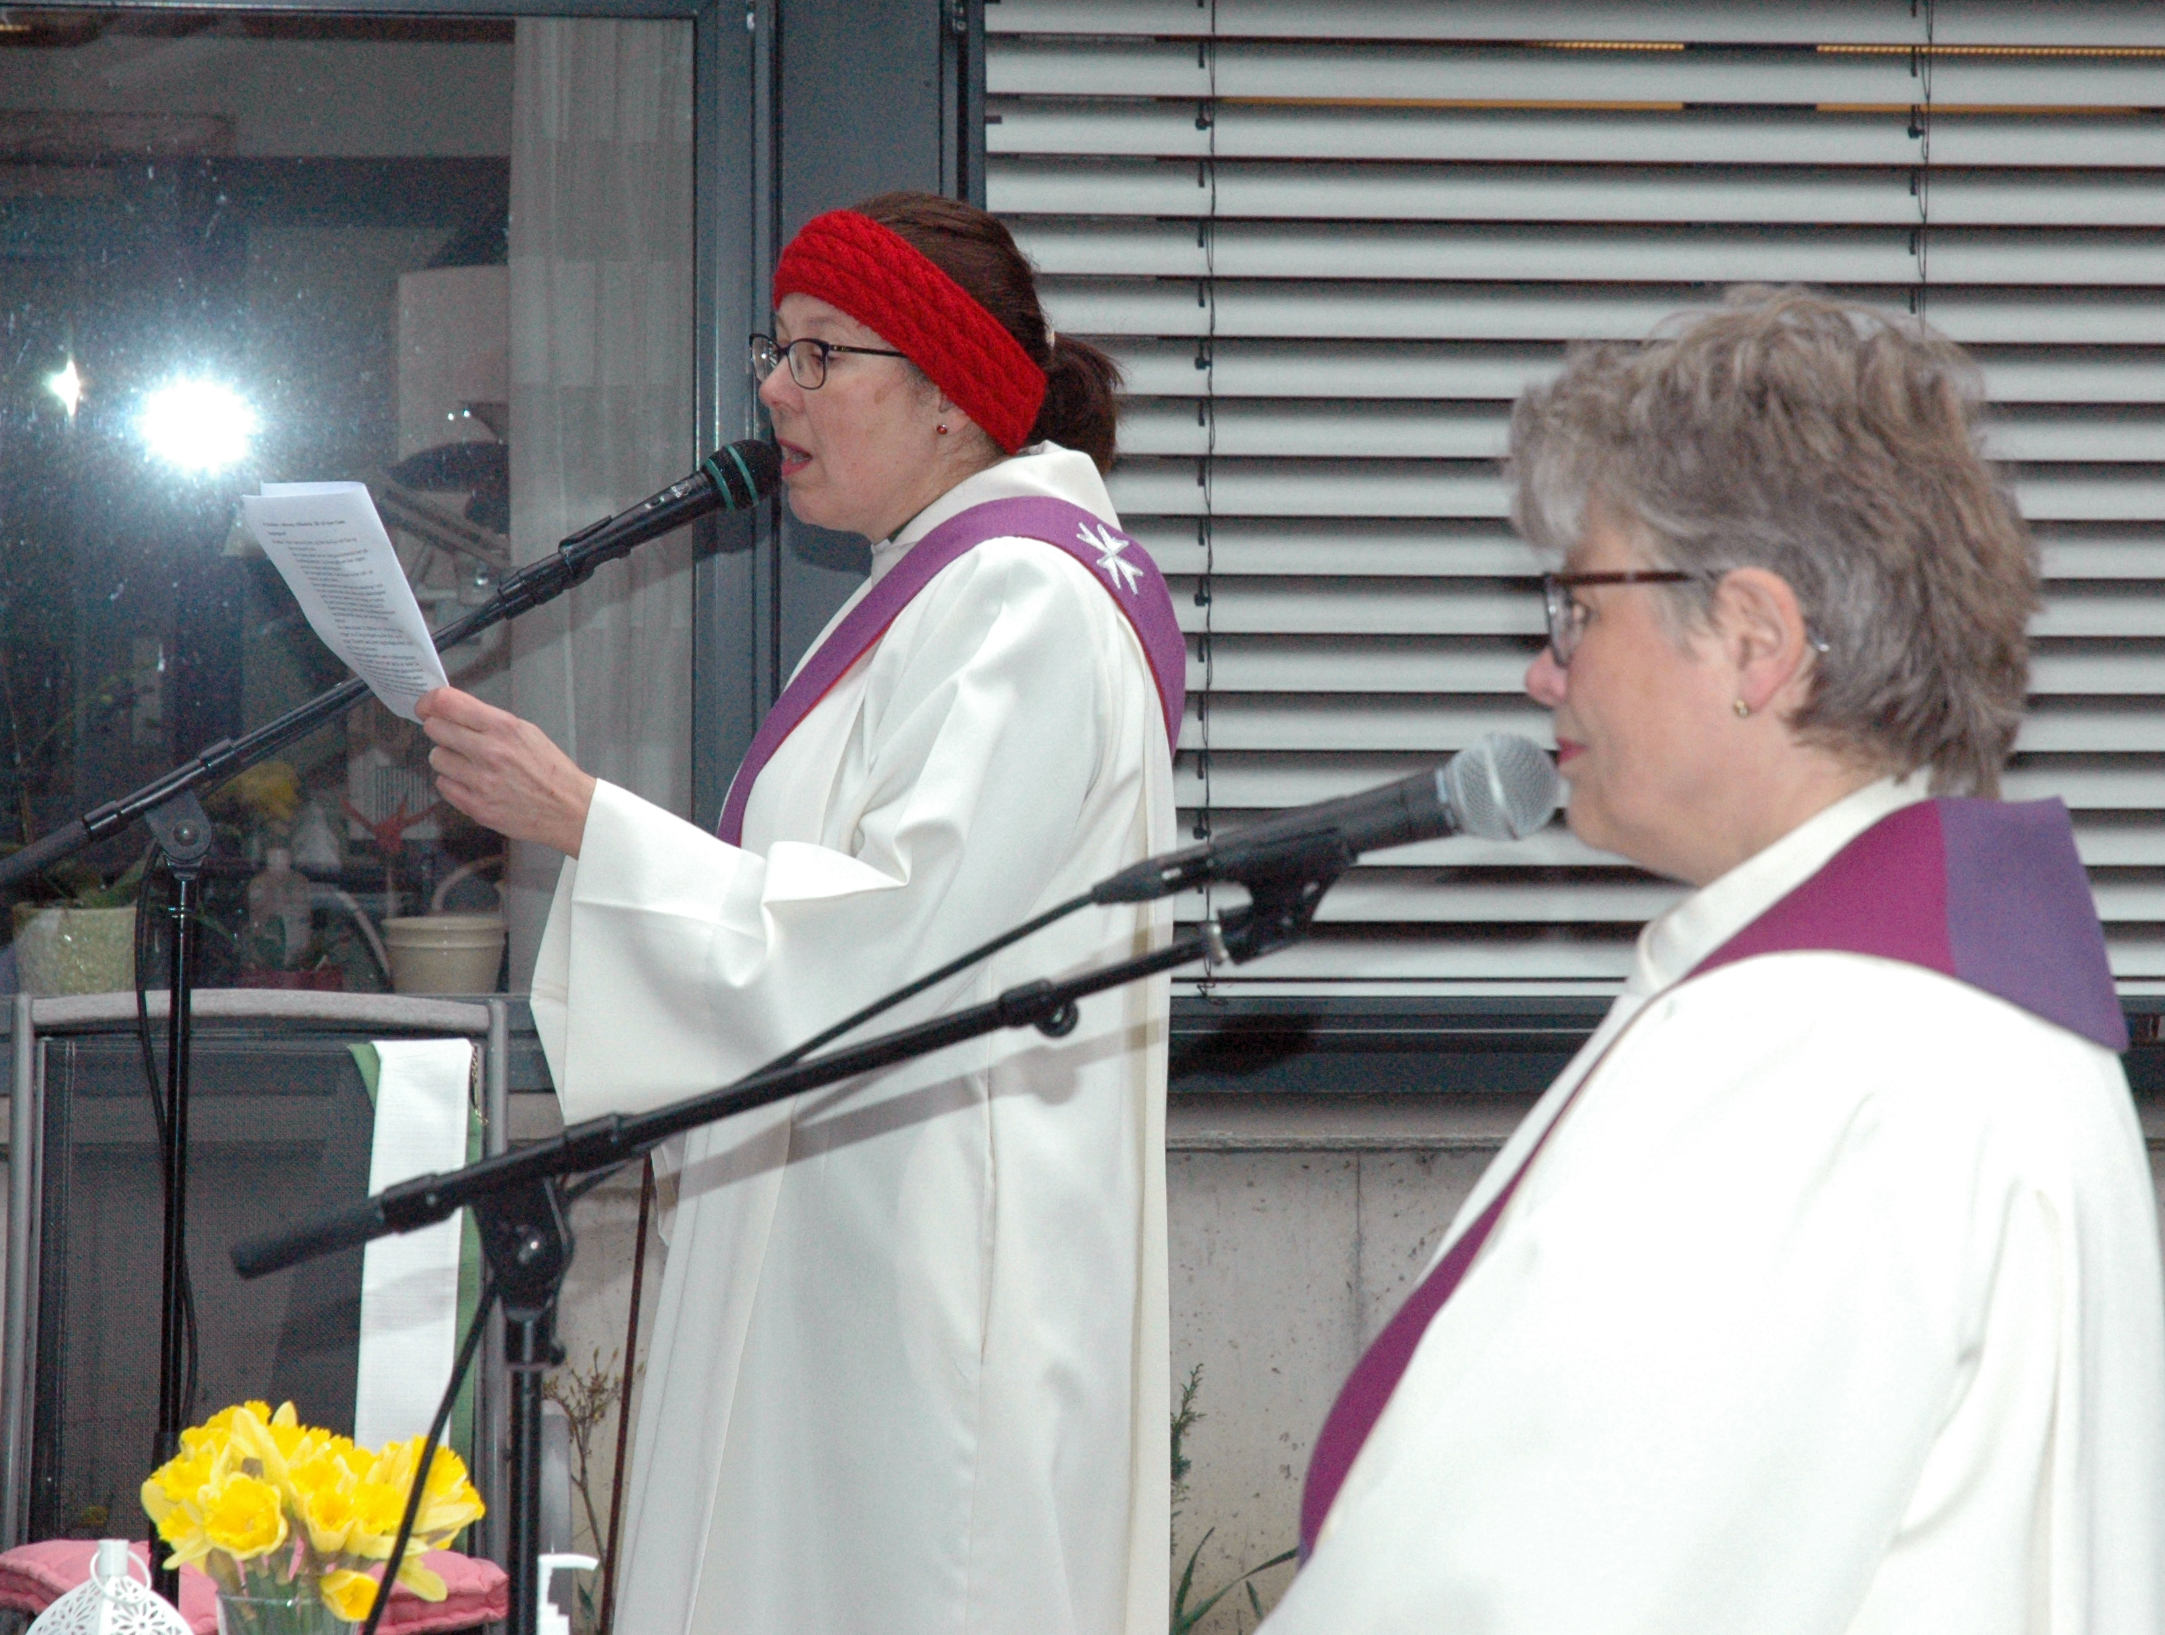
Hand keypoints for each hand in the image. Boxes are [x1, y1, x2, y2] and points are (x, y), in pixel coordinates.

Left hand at [415, 687, 596, 856]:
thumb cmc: (549, 769)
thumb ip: (488, 721)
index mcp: (504, 727)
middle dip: (440, 730)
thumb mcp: (526, 732)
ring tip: (469, 764)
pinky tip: (473, 783)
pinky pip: (443, 785)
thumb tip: (451, 711)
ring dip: (448, 759)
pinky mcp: (476, 806)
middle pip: (435, 729)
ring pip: (437, 758)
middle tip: (453, 738)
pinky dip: (453, 782)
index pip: (448, 703)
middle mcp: (490, 752)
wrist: (568, 808)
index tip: (426, 707)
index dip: (430, 702)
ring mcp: (481, 781)